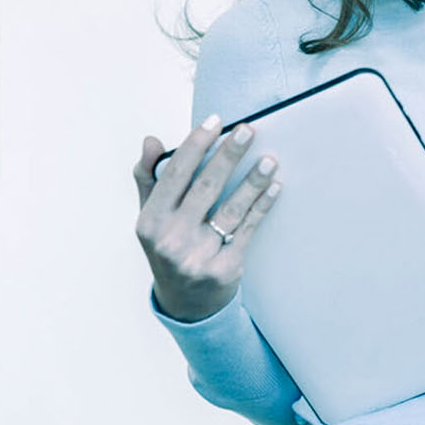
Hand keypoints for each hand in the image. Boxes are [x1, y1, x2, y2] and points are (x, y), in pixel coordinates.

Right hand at [132, 117, 282, 322]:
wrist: (185, 303)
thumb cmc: (168, 246)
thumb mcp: (150, 217)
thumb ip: (149, 178)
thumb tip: (151, 141)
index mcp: (150, 221)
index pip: (175, 173)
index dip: (196, 144)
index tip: (216, 121)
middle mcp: (171, 239)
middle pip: (206, 186)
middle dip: (229, 155)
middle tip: (248, 130)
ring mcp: (198, 256)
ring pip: (232, 209)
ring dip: (253, 181)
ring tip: (269, 159)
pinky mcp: (224, 269)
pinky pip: (248, 229)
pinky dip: (262, 206)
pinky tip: (274, 187)